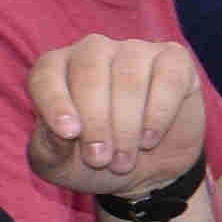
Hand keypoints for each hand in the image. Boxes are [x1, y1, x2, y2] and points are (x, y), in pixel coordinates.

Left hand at [26, 36, 212, 201]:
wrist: (147, 170)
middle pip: (90, 73)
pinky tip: (150, 138)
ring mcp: (136, 51)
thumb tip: (61, 132)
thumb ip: (49, 148)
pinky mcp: (175, 60)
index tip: (69, 134)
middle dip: (96, 122)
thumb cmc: (94, 160)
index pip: (46, 74)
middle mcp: (94, 51)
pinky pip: (169, 77)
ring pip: (129, 77)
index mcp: (56, 69)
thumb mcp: (59, 166)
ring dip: (127, 125)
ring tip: (123, 160)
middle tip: (100, 160)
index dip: (55, 102)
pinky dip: (159, 113)